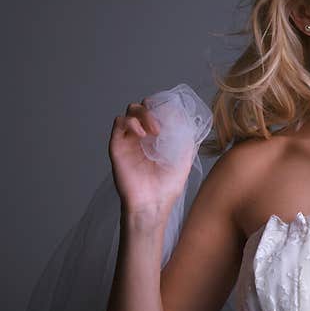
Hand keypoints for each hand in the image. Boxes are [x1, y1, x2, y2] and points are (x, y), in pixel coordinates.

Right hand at [108, 99, 194, 215]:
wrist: (153, 203)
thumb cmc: (167, 186)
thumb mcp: (184, 160)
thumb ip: (187, 141)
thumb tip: (190, 122)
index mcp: (157, 138)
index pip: (157, 111)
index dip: (165, 107)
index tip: (175, 115)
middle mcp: (142, 136)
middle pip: (143, 107)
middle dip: (153, 109)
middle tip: (162, 126)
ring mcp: (129, 140)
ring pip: (130, 111)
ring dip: (144, 114)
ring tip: (155, 130)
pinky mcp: (117, 146)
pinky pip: (118, 123)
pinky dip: (130, 122)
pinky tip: (142, 134)